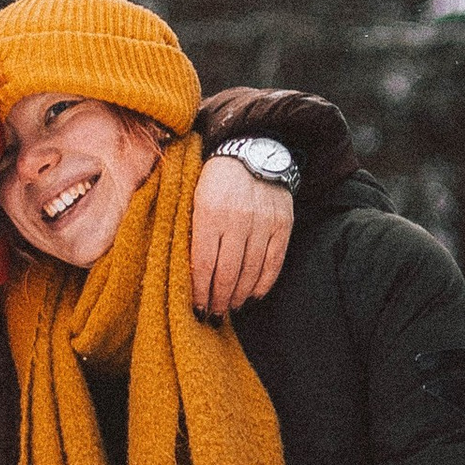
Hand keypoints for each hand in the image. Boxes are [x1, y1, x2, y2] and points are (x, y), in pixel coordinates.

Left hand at [191, 155, 293, 320]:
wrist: (252, 151)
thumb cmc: (214, 179)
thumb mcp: (193, 197)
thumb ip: (190, 230)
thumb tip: (182, 272)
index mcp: (209, 212)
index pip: (203, 264)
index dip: (200, 291)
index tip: (196, 307)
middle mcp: (237, 219)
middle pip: (227, 273)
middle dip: (218, 299)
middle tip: (213, 314)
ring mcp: (262, 222)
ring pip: (250, 272)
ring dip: (239, 295)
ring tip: (229, 307)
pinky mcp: (282, 224)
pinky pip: (274, 262)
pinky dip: (263, 284)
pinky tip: (252, 295)